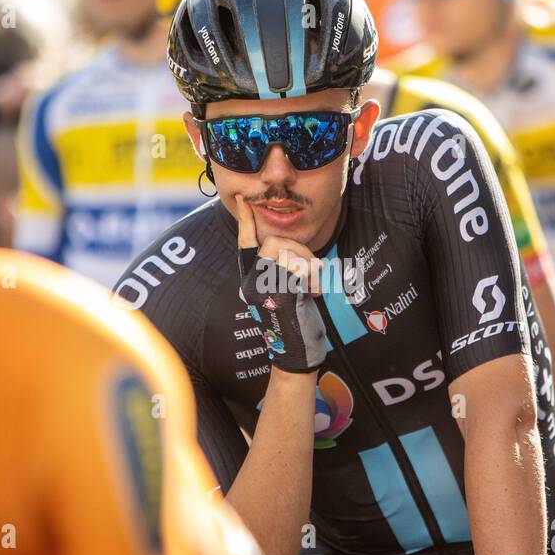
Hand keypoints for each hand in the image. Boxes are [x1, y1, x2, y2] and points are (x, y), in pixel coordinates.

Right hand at [234, 195, 327, 372]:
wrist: (296, 354)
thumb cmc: (293, 324)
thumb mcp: (282, 292)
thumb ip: (280, 271)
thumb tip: (289, 251)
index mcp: (251, 279)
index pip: (245, 243)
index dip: (244, 219)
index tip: (241, 199)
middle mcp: (252, 281)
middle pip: (273, 241)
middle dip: (298, 250)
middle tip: (309, 272)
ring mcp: (264, 286)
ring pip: (287, 250)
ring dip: (308, 263)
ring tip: (311, 286)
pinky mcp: (280, 292)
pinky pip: (299, 267)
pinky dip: (312, 277)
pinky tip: (312, 294)